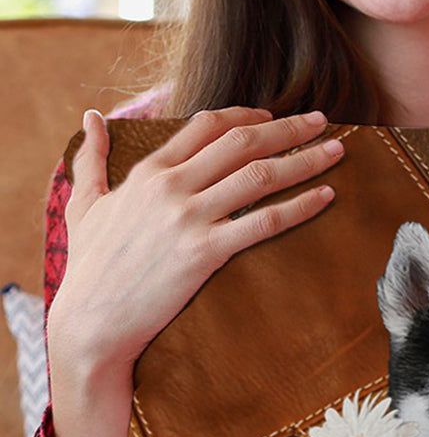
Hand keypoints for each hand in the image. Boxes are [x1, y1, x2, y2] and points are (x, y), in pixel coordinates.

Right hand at [47, 105, 344, 436]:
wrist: (92, 320)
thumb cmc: (90, 267)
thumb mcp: (84, 205)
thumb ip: (90, 159)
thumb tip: (91, 117)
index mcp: (149, 171)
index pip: (207, 125)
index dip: (247, 116)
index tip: (273, 116)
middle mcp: (172, 187)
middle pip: (242, 142)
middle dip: (288, 127)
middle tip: (322, 120)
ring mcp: (190, 218)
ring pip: (260, 175)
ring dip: (305, 159)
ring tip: (337, 151)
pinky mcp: (206, 252)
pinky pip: (264, 221)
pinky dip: (301, 206)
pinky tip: (326, 196)